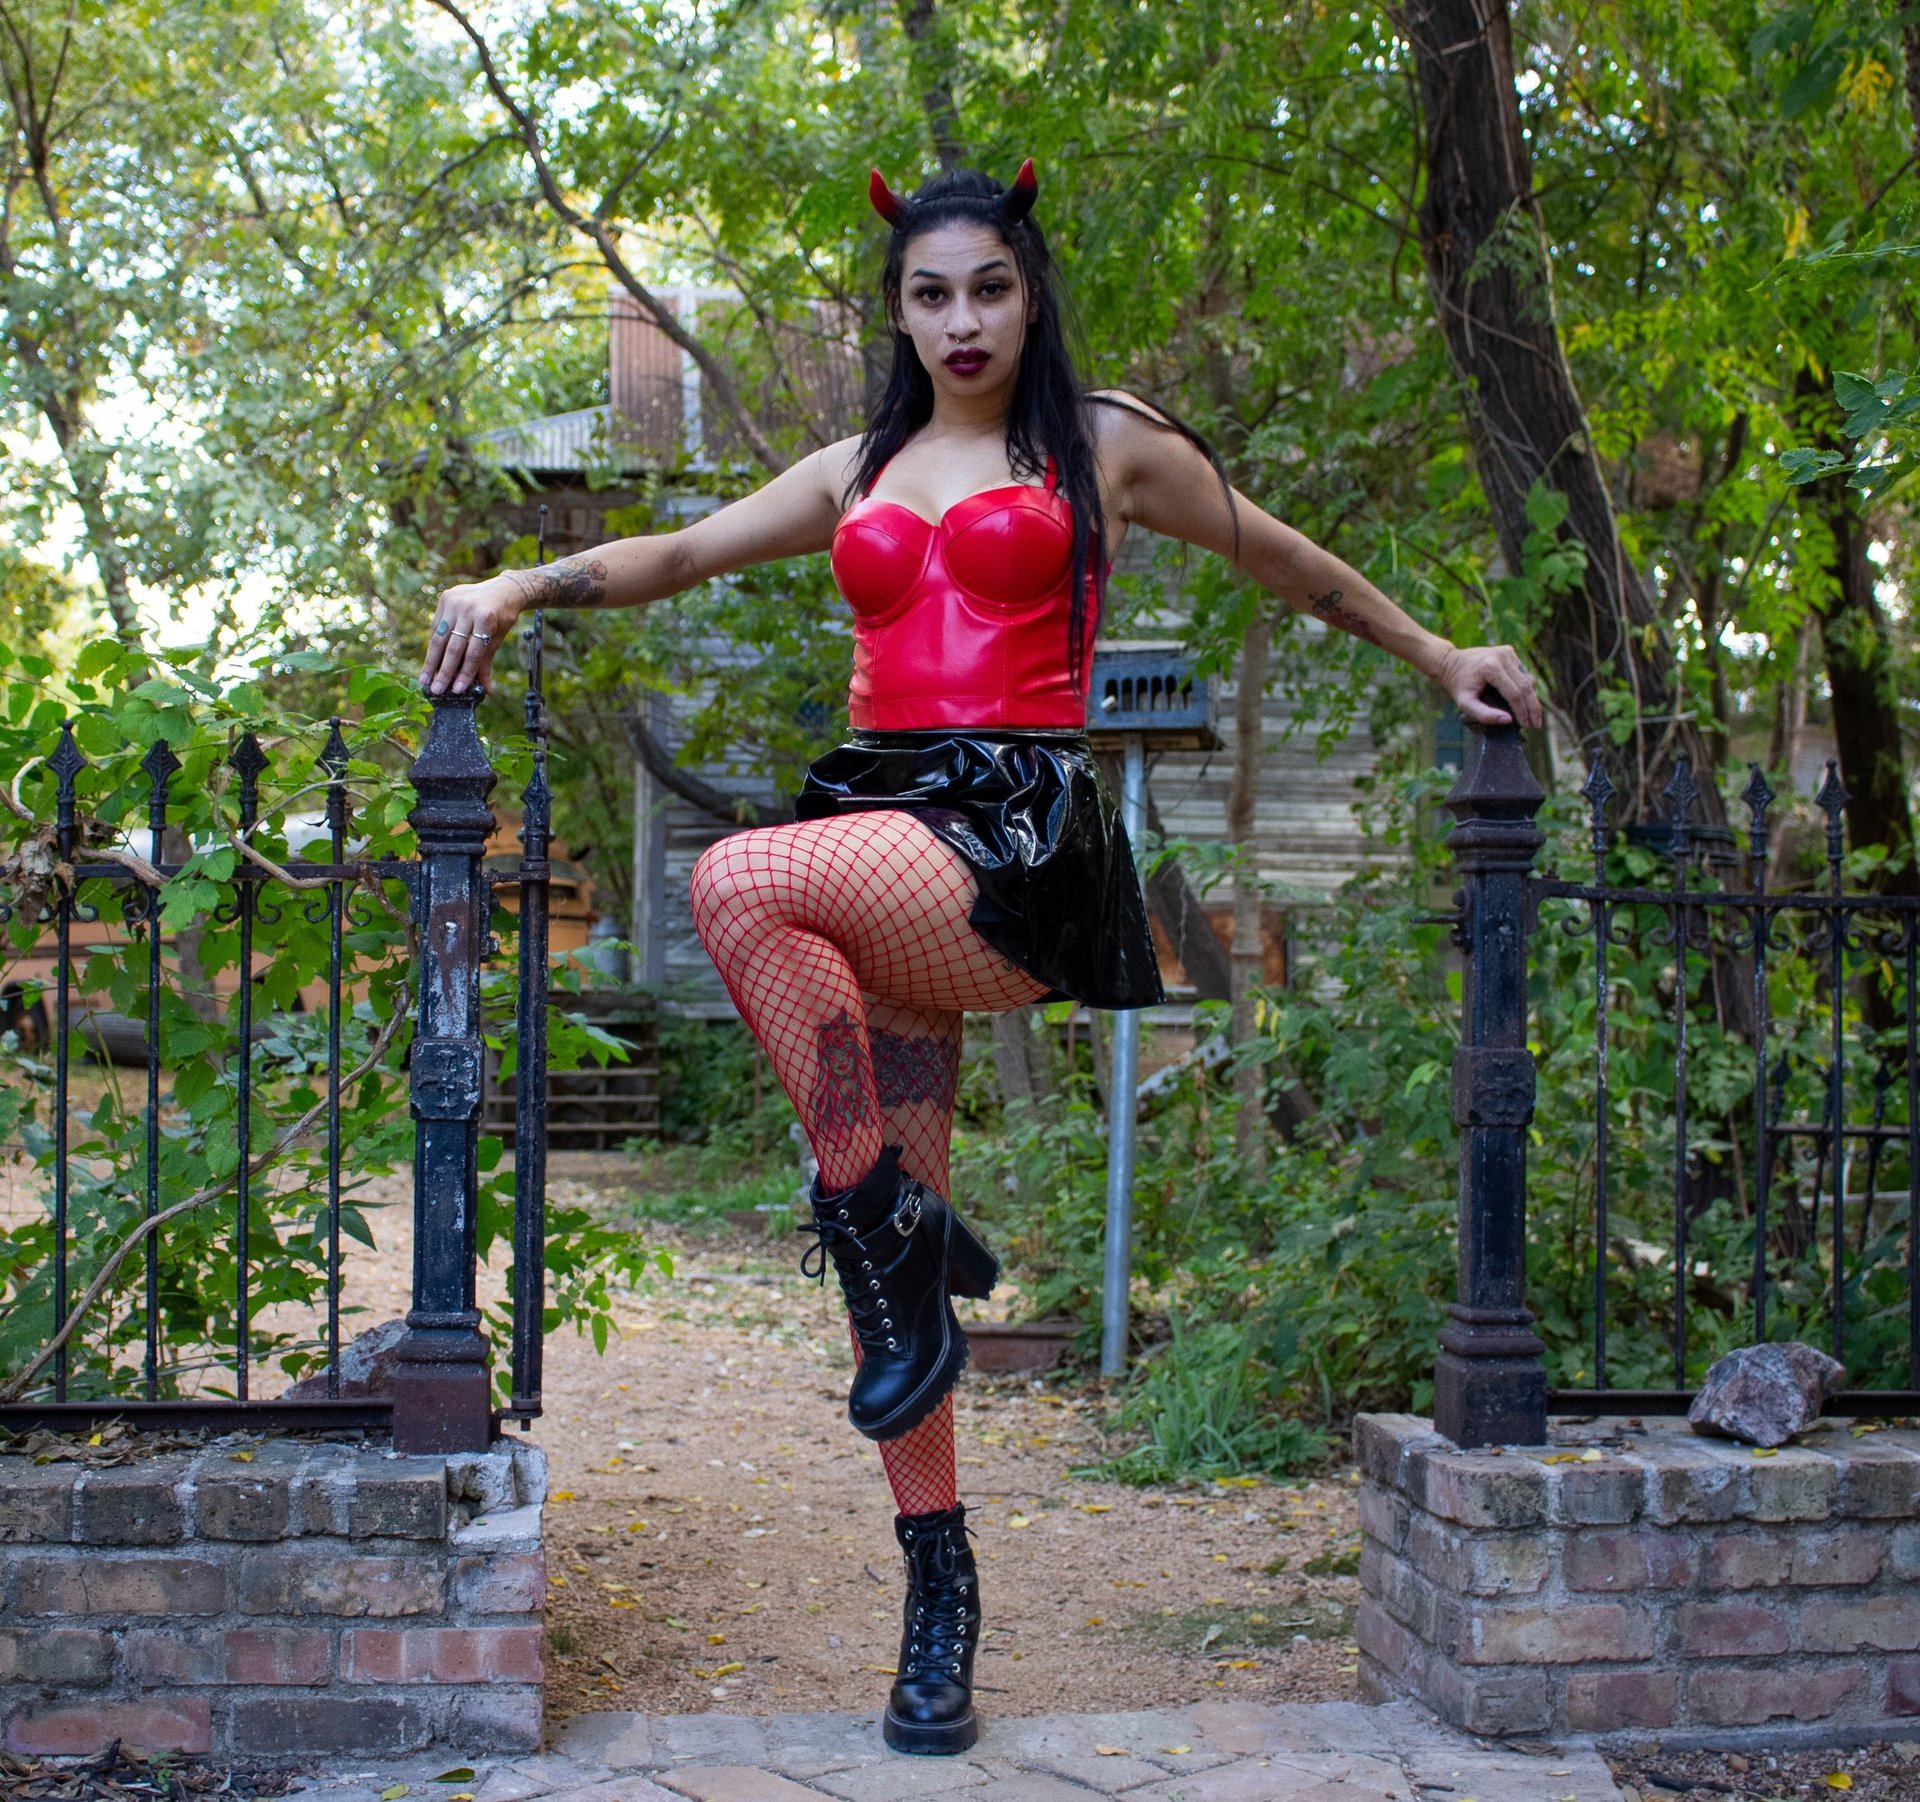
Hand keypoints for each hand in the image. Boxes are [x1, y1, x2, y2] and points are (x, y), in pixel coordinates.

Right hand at [423, 577, 523, 695]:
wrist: (503, 589)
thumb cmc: (503, 616)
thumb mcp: (498, 637)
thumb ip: (487, 662)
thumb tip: (486, 690)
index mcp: (485, 618)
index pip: (473, 652)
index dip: (465, 673)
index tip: (457, 690)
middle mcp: (468, 608)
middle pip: (453, 646)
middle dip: (444, 671)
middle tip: (436, 690)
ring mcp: (454, 601)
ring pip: (439, 637)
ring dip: (432, 661)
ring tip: (425, 680)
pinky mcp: (445, 598)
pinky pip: (436, 626)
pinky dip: (433, 645)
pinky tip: (429, 661)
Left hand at [1436, 643, 1543, 728]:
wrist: (1451, 662)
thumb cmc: (1458, 685)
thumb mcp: (1465, 703)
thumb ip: (1484, 714)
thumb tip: (1508, 720)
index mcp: (1491, 667)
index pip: (1514, 693)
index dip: (1521, 711)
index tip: (1526, 725)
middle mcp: (1502, 656)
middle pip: (1525, 686)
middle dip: (1532, 707)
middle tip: (1536, 724)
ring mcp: (1507, 652)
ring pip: (1528, 679)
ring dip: (1532, 698)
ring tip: (1533, 716)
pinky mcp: (1509, 651)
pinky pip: (1523, 672)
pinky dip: (1526, 688)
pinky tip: (1527, 701)